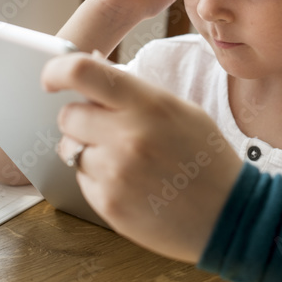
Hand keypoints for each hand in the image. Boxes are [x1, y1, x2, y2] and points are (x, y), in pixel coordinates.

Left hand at [44, 52, 243, 263]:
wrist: (230, 215)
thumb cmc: (207, 160)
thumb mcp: (180, 111)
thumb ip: (134, 91)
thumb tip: (92, 66)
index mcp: (148, 104)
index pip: (82, 72)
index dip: (57, 70)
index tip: (51, 78)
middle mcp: (128, 136)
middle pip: (69, 115)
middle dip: (80, 120)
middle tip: (105, 130)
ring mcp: (116, 172)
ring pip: (71, 149)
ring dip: (89, 152)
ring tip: (126, 162)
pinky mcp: (108, 204)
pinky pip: (81, 180)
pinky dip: (98, 180)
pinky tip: (130, 184)